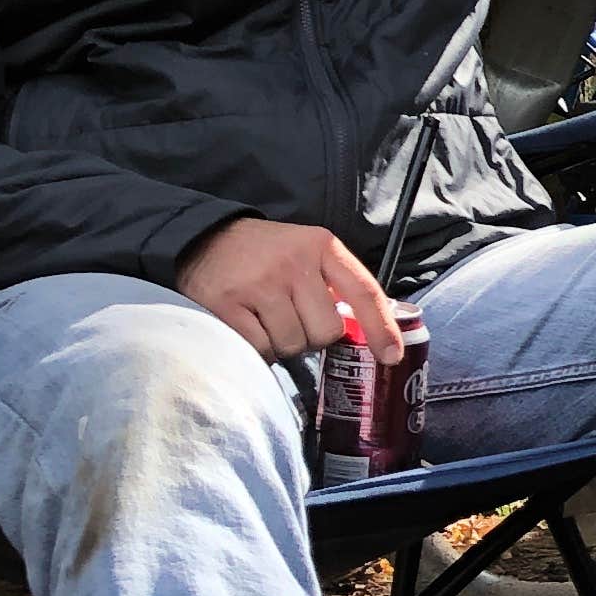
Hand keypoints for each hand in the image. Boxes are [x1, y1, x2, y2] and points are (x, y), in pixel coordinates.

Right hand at [179, 217, 405, 364]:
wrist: (205, 239)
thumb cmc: (266, 255)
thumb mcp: (308, 251)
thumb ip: (336, 284)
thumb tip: (371, 331)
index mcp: (323, 247)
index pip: (364, 291)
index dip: (381, 328)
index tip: (391, 356)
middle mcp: (295, 263)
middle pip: (325, 331)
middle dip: (312, 336)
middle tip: (292, 319)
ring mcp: (260, 283)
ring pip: (293, 345)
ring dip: (282, 344)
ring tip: (266, 320)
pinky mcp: (227, 304)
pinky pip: (260, 349)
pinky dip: (257, 349)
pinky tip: (248, 327)